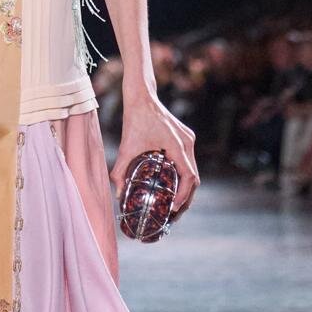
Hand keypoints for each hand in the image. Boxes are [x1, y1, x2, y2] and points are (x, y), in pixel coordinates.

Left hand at [109, 95, 199, 217]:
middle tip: (174, 215)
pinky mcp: (185, 137)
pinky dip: (183, 176)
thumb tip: (117, 193)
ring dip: (186, 188)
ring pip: (193, 169)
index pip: (189, 177)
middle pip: (194, 177)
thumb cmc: (134, 119)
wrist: (142, 97)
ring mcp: (188, 140)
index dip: (183, 195)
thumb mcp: (126, 147)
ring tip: (175, 205)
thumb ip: (120, 170)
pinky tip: (173, 186)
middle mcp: (187, 143)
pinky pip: (188, 161)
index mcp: (177, 145)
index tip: (173, 209)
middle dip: (186, 198)